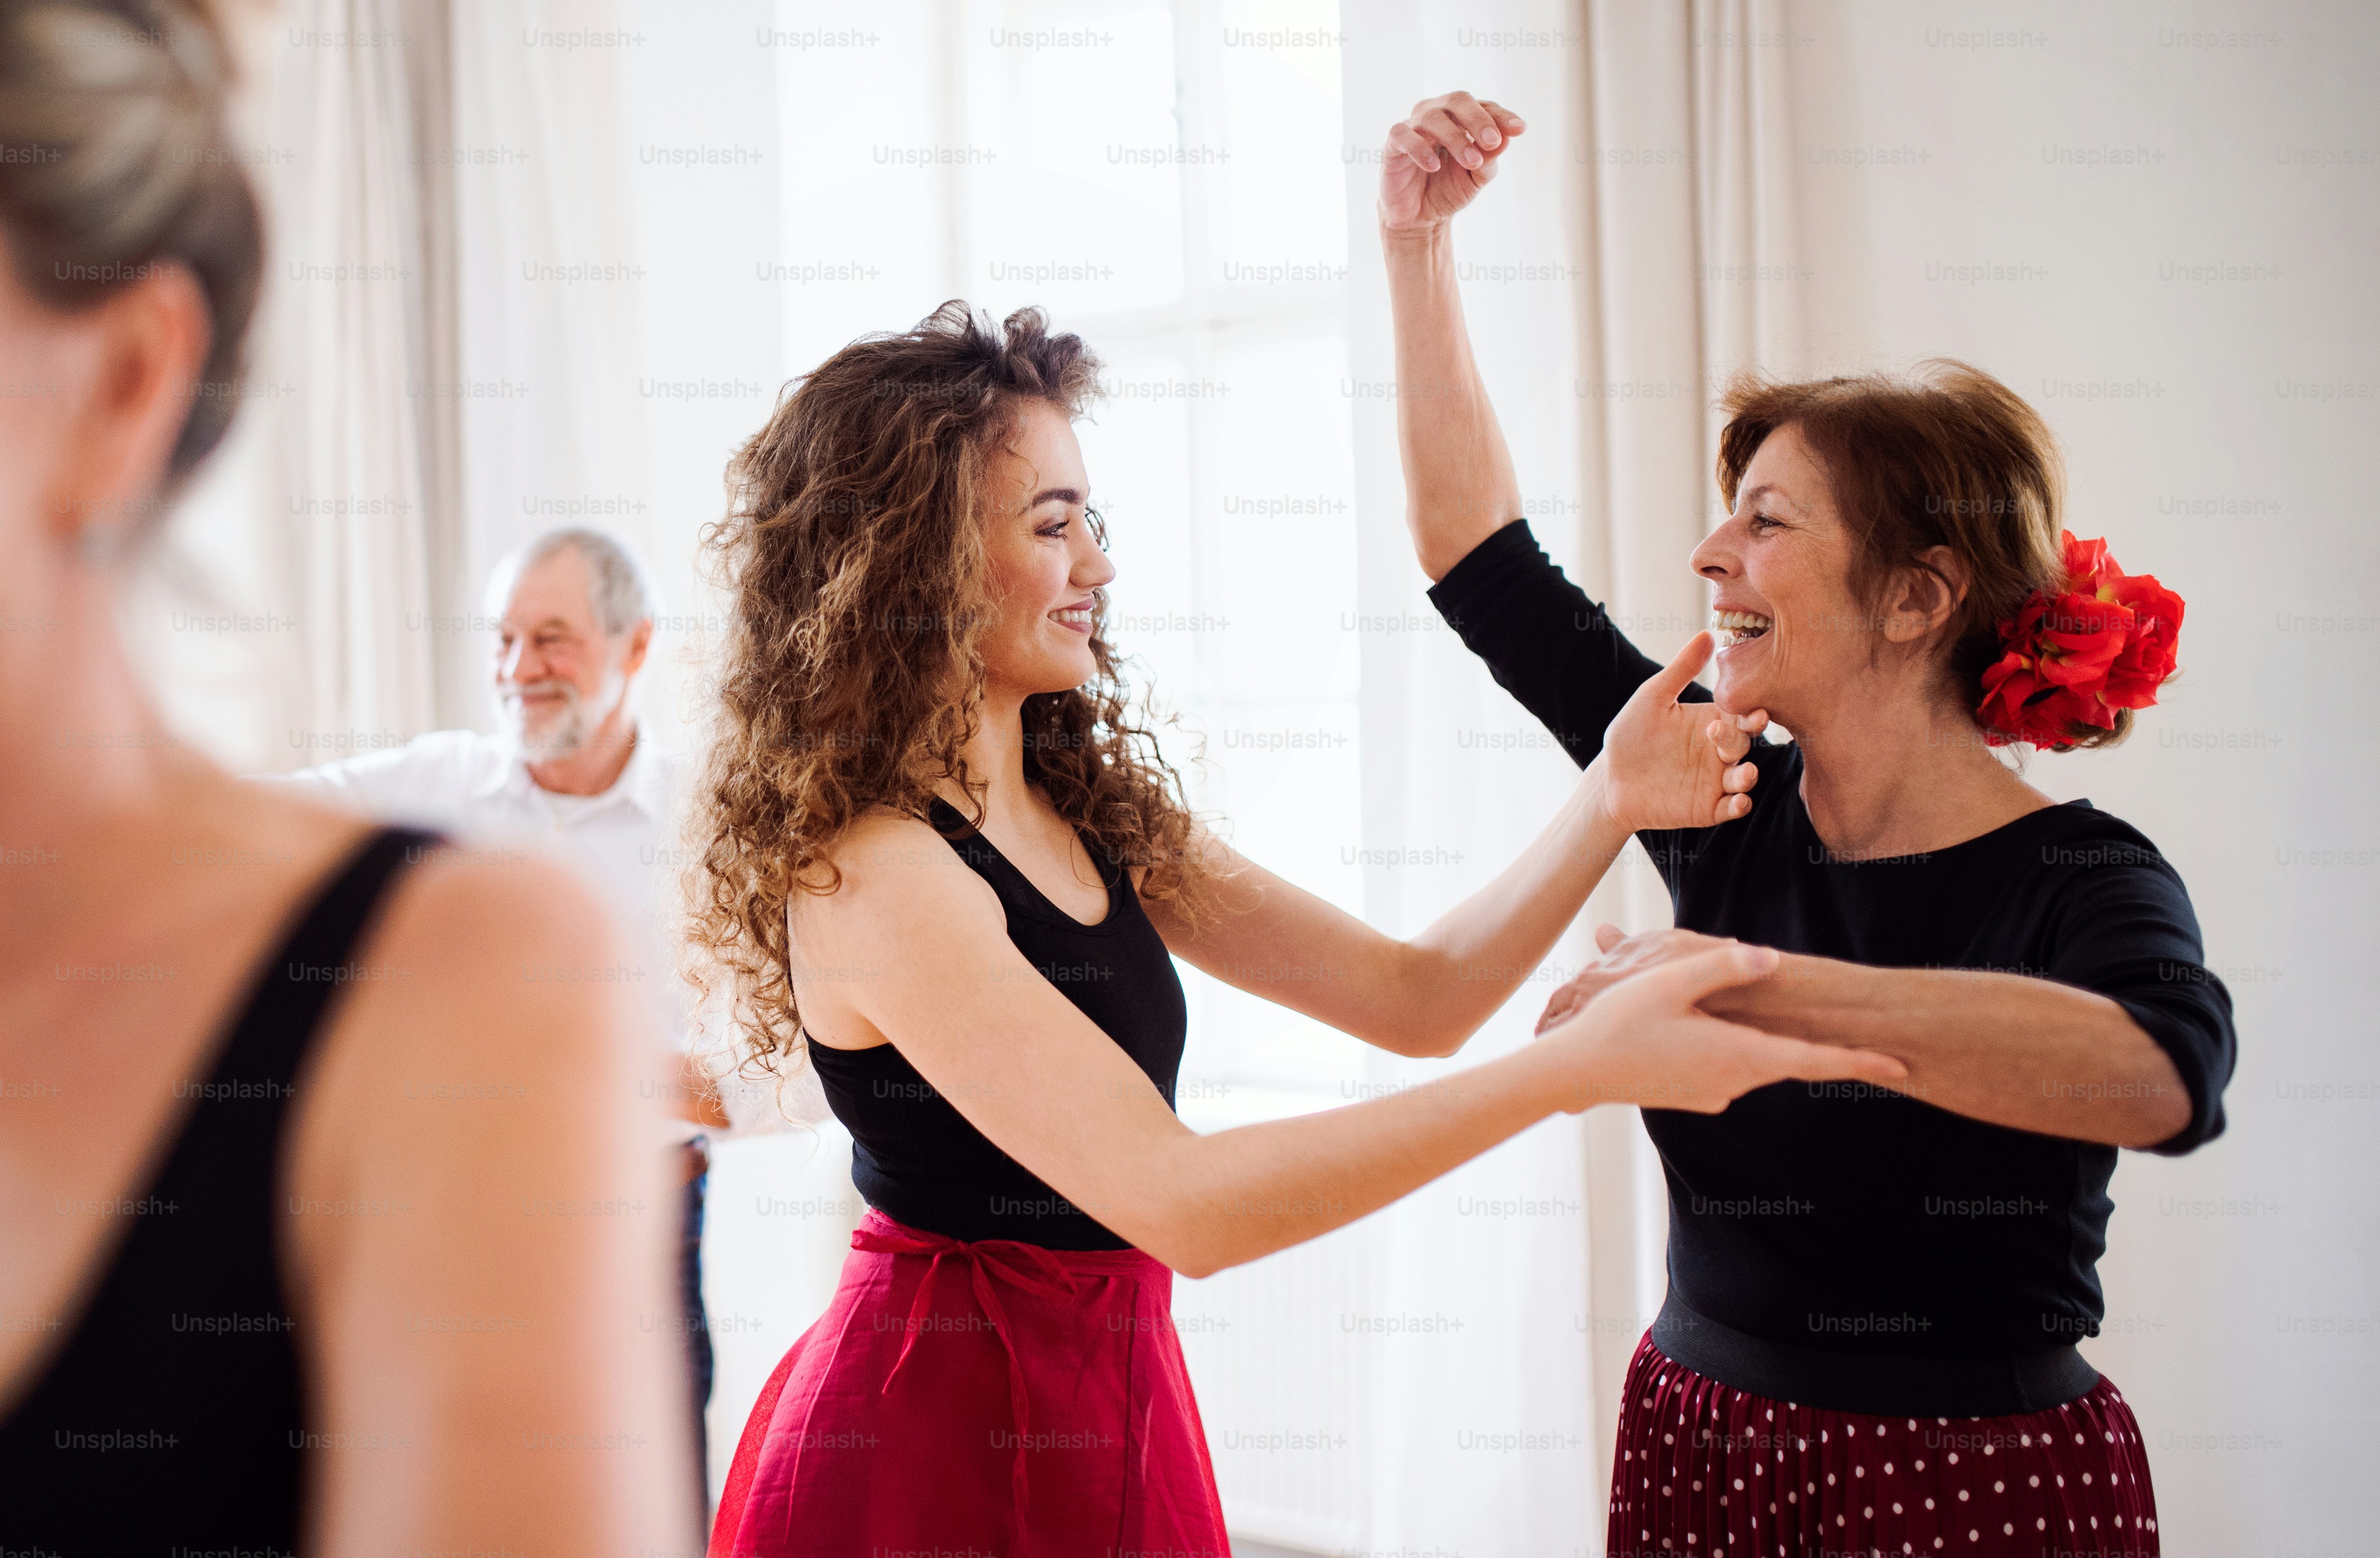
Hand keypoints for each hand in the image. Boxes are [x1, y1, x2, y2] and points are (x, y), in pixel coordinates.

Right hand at [1378, 91, 1525, 234]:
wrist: (1419, 217)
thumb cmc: (1448, 190)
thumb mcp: (1476, 177)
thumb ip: (1489, 159)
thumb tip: (1506, 139)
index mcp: (1461, 118)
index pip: (1483, 107)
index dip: (1501, 115)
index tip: (1520, 129)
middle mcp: (1437, 114)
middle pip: (1457, 100)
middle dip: (1478, 119)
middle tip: (1492, 141)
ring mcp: (1413, 126)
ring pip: (1432, 117)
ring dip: (1455, 137)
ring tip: (1470, 162)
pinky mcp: (1393, 144)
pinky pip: (1404, 135)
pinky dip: (1420, 148)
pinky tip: (1434, 166)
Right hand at [1536, 945, 1906, 1114]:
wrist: (1573, 1072)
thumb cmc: (1618, 1024)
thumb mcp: (1670, 980)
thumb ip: (1724, 966)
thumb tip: (1772, 959)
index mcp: (1737, 1055)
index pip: (1814, 1061)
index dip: (1860, 1061)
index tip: (1903, 1065)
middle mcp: (1733, 1081)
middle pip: (1786, 1054)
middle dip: (1807, 1033)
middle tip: (1849, 1019)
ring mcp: (1713, 1092)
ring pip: (1750, 1052)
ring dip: (1751, 1029)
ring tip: (1744, 1003)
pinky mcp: (1693, 1093)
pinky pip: (1725, 1060)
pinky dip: (1723, 1039)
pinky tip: (1692, 1019)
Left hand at [1594, 632, 1760, 834]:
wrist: (1610, 779)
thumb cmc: (1630, 734)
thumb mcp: (1652, 698)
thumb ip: (1681, 669)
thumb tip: (1707, 633)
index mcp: (1712, 720)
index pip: (1740, 714)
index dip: (1750, 713)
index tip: (1754, 711)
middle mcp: (1719, 750)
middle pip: (1743, 743)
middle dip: (1739, 740)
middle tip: (1720, 735)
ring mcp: (1716, 780)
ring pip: (1744, 777)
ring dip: (1748, 776)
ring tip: (1744, 774)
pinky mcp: (1708, 808)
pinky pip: (1731, 808)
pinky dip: (1739, 805)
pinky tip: (1738, 801)